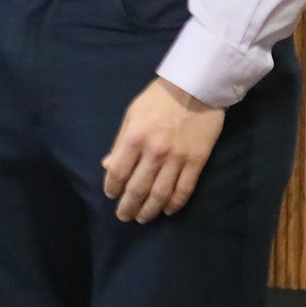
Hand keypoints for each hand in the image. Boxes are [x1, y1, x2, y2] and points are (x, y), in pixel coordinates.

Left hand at [101, 77, 225, 222]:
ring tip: (143, 218)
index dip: (112, 188)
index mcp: (134, 137)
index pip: (118, 172)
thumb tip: (108, 166)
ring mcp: (177, 159)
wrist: (196, 87)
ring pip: (160, 194)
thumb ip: (120, 142)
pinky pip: (184, 190)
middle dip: (128, 206)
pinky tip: (167, 210)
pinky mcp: (197, 162)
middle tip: (124, 217)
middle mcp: (154, 152)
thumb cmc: (158, 98)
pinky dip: (174, 204)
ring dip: (149, 210)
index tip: (111, 196)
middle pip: (138, 188)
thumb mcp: (132, 114)